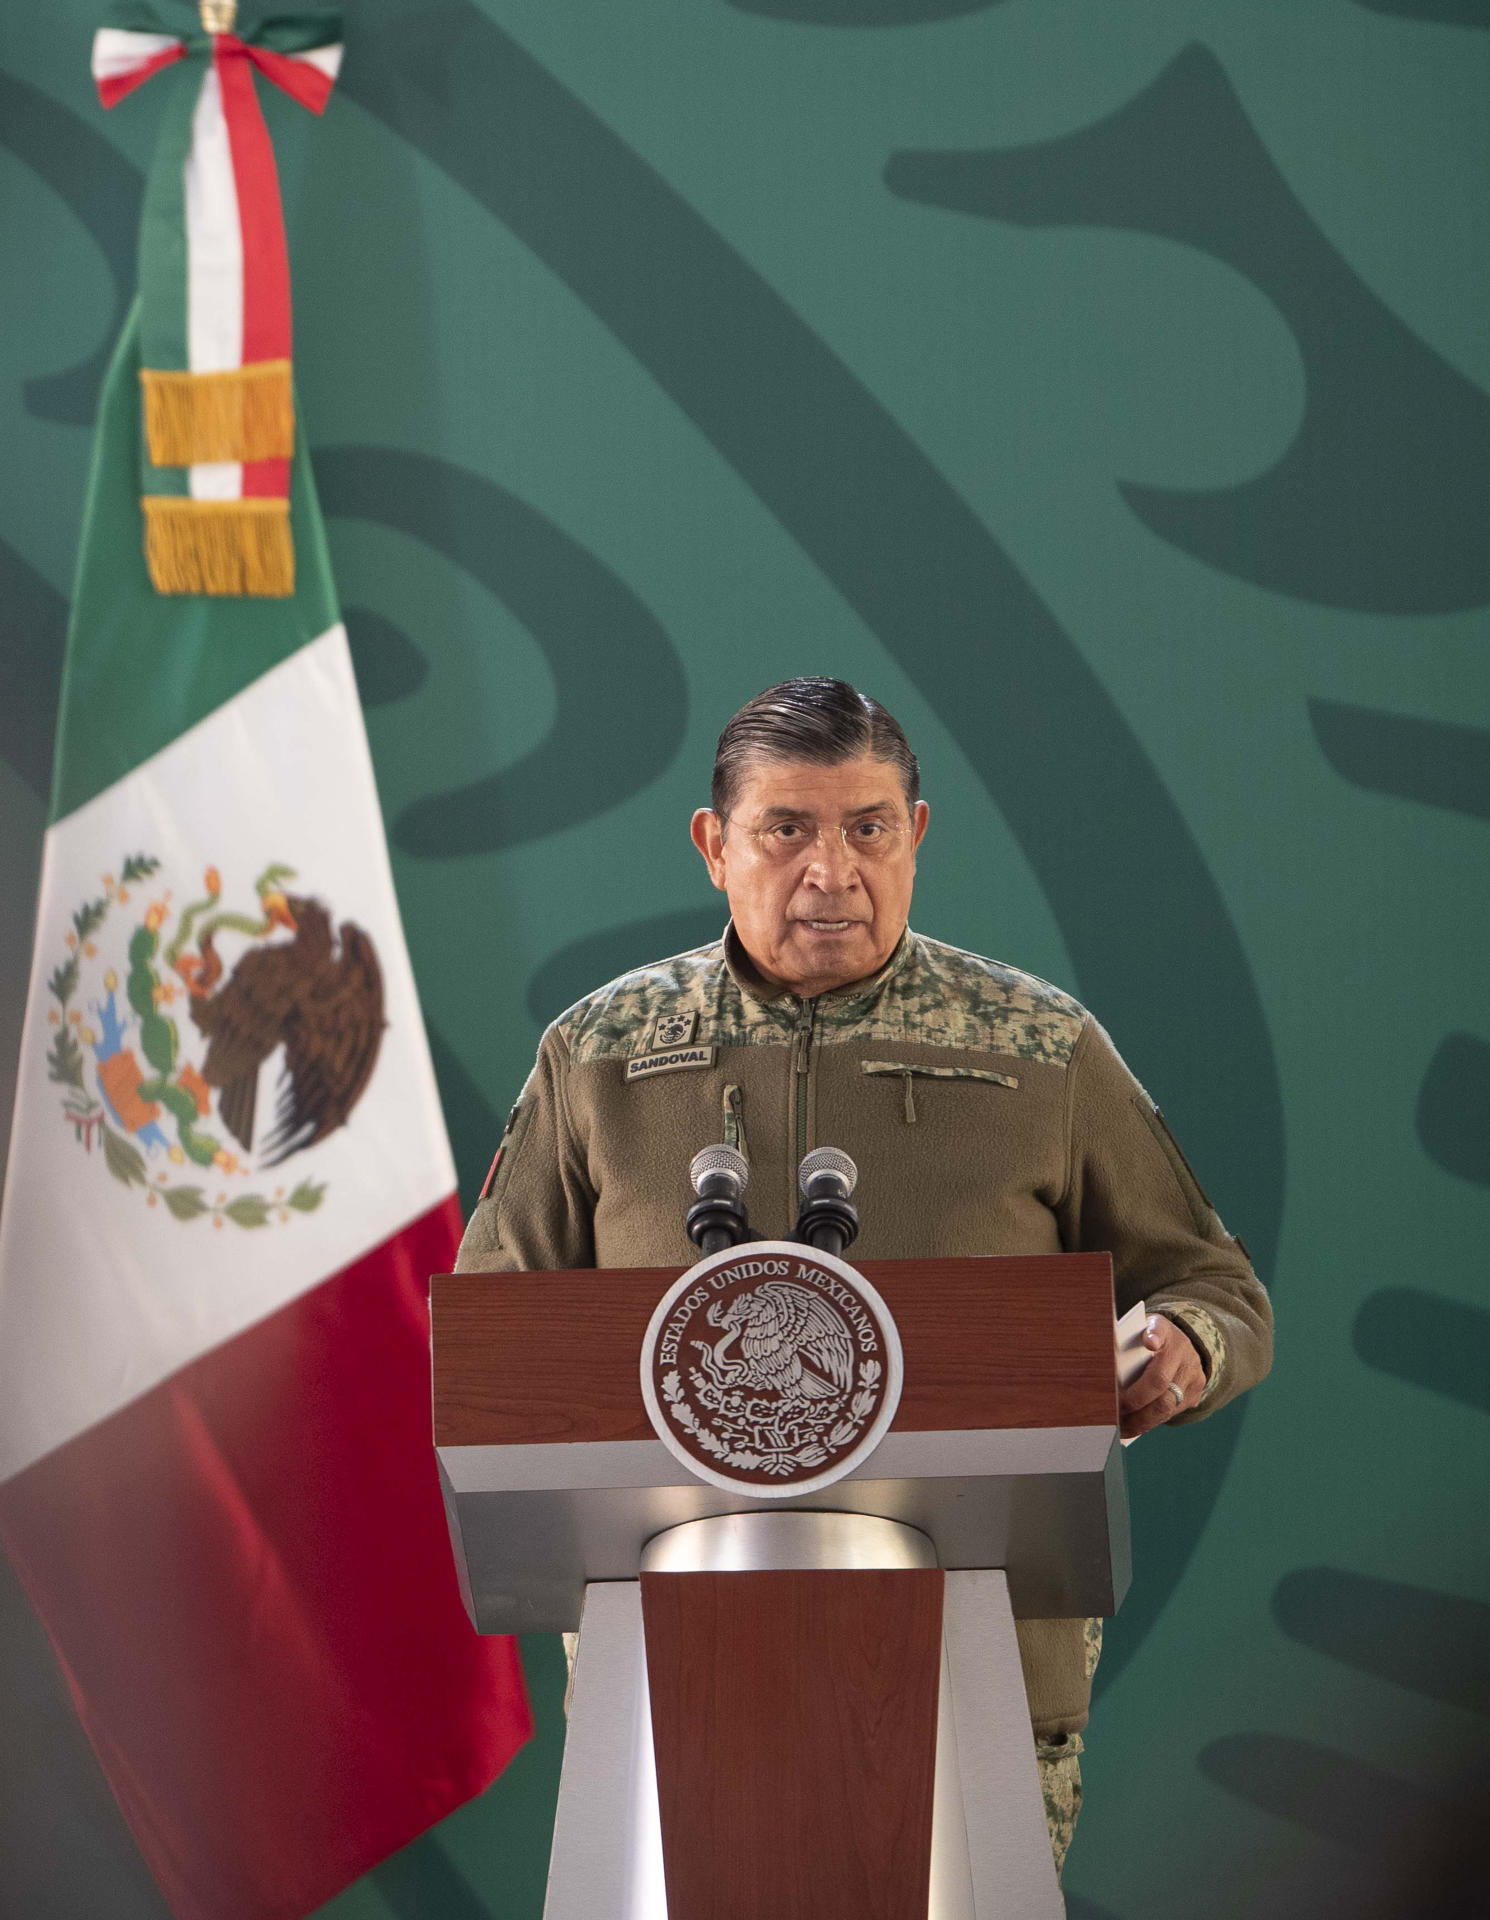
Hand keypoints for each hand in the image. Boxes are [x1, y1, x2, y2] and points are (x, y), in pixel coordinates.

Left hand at [1120, 1315, 1205, 1438]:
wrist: (1178, 1345)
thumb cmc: (1146, 1340)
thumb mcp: (1136, 1333)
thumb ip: (1125, 1345)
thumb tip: (1107, 1368)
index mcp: (1163, 1329)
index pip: (1159, 1330)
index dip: (1154, 1336)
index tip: (1149, 1343)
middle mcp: (1183, 1350)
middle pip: (1160, 1380)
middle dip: (1134, 1400)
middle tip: (1114, 1410)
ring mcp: (1193, 1373)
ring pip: (1167, 1404)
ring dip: (1140, 1419)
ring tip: (1119, 1426)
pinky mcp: (1195, 1393)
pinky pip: (1172, 1413)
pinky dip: (1149, 1423)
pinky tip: (1131, 1427)